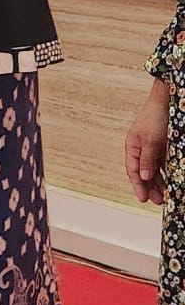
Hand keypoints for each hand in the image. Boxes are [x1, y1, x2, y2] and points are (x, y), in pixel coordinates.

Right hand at [125, 81, 169, 203]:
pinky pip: (164, 165)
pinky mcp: (164, 148)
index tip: (143, 199)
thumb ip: (147, 159)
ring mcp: (153, 149)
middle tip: (158, 201)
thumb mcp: (151, 140)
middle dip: (150, 188)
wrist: (167, 103)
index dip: (138, 185)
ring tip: (166, 196)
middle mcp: (141, 150)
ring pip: (155, 171)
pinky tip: (172, 182)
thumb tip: (144, 177)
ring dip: (160, 183)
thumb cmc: (155, 119)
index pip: (133, 170)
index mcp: (133, 147)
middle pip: (144, 173)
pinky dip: (167, 174)